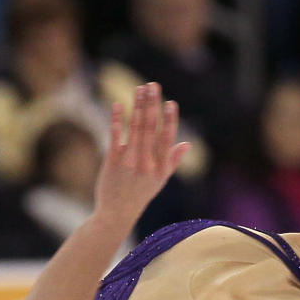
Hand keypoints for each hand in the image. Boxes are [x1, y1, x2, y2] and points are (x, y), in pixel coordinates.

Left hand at [94, 82, 190, 228]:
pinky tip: (118, 104)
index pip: (166, 140)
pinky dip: (117, 120)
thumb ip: (172, 161)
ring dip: (138, 106)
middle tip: (152, 85)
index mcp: (160, 169)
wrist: (116, 214)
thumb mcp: (160, 181)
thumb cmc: (139, 195)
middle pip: (150, 129)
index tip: (170, 103)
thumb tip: (187, 144)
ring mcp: (129, 163)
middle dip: (152, 105)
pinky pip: (115, 137)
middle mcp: (146, 165)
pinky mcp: (112, 162)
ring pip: (135, 129)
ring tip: (140, 88)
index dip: (169, 120)